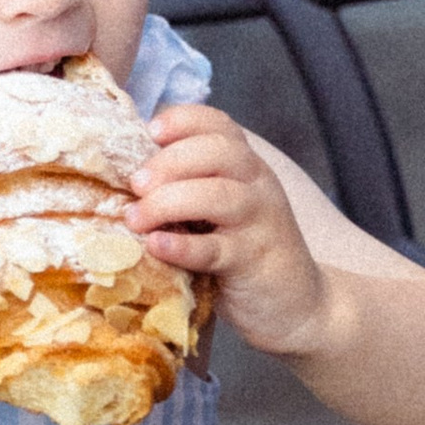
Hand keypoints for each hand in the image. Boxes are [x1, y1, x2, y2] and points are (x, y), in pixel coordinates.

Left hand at [128, 106, 334, 359]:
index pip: (219, 124)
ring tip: (136, 218)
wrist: (297, 304)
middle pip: (218, 151)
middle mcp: (257, 185)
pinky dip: (182, 246)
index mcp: (246, 166)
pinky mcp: (253, 262)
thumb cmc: (244, 253)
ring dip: (169, 201)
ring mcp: (259, 222)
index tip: (150, 131)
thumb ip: (189, 188)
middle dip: (169, 161)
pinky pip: (216, 249)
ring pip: (218, 195)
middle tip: (135, 184)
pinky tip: (156, 245)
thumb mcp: (222, 211)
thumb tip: (127, 175)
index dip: (183, 120)